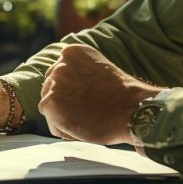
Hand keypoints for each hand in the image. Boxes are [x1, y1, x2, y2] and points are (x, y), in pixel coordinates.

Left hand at [38, 44, 162, 144]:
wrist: (133, 109)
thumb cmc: (123, 96)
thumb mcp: (99, 70)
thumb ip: (79, 72)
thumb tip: (65, 87)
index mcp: (72, 52)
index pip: (60, 75)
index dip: (74, 91)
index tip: (89, 98)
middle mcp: (59, 64)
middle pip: (52, 90)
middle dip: (66, 103)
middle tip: (88, 111)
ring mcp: (53, 83)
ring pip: (51, 107)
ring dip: (66, 117)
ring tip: (89, 118)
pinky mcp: (49, 102)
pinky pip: (52, 124)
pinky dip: (66, 131)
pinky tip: (84, 127)